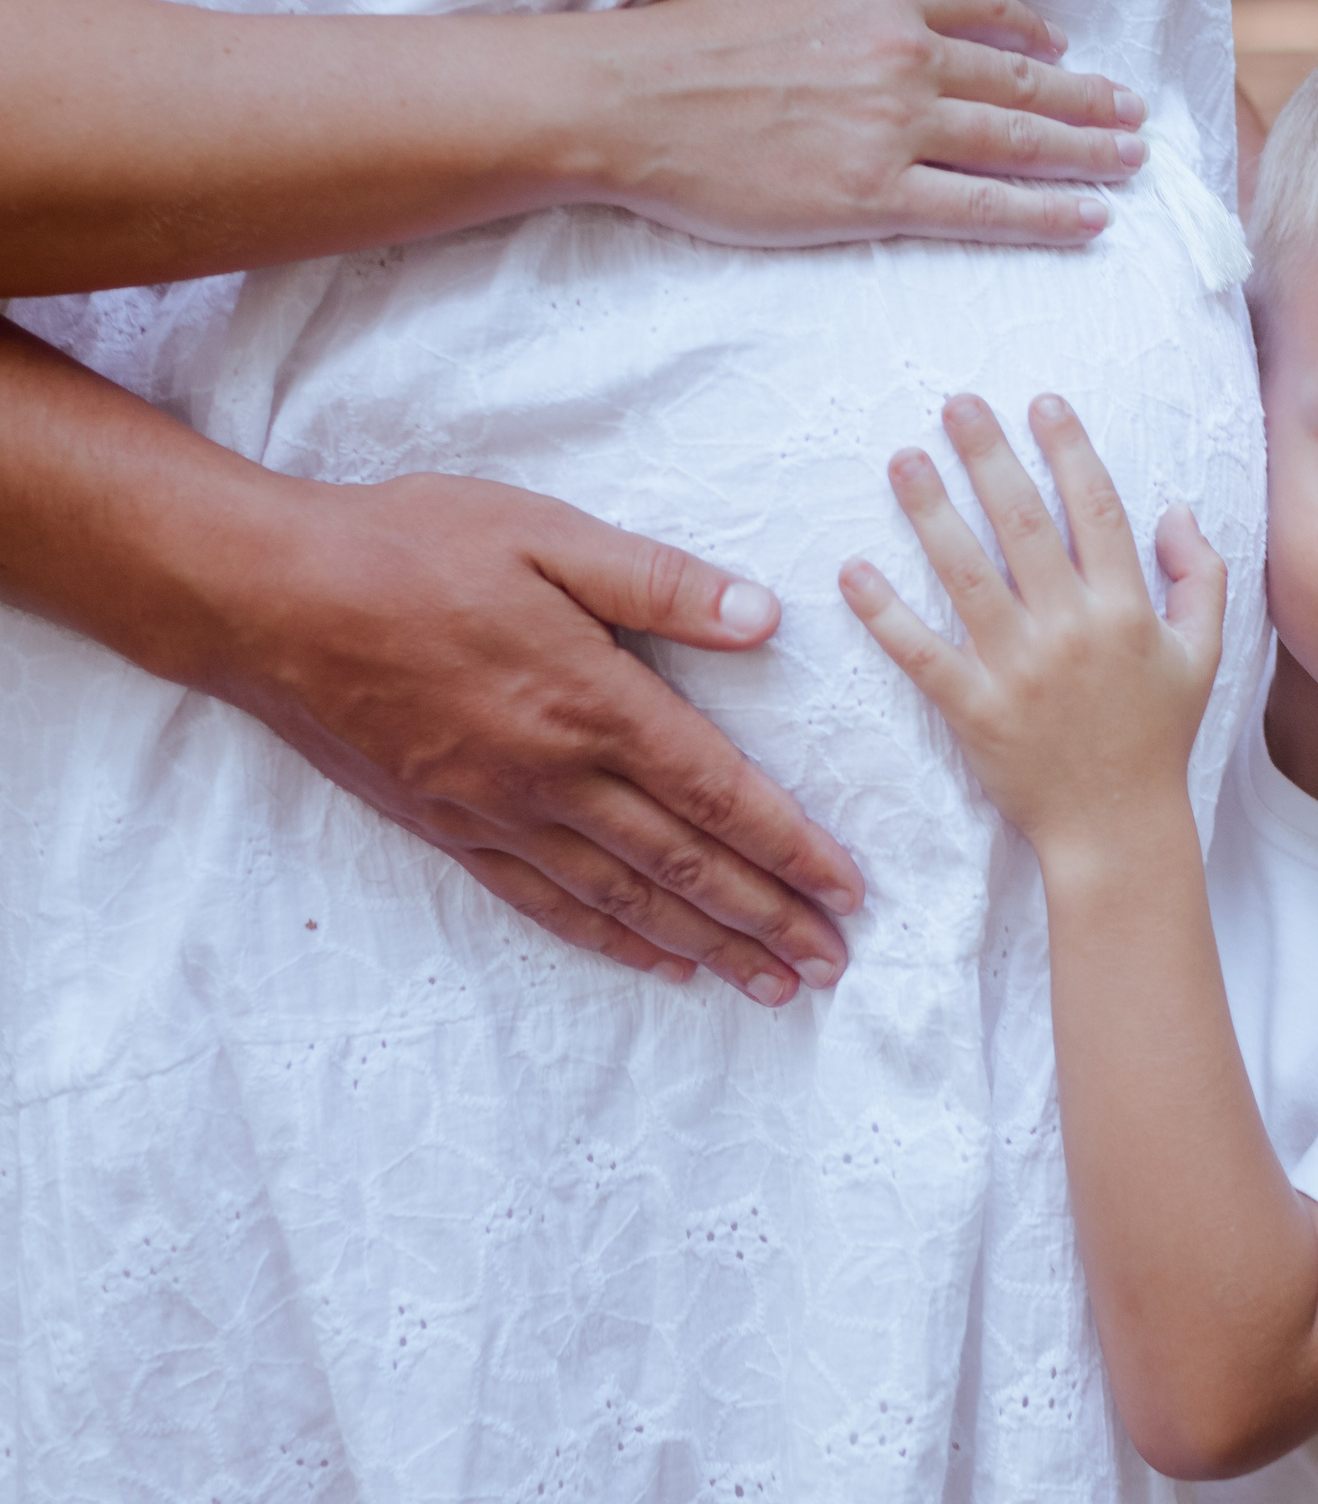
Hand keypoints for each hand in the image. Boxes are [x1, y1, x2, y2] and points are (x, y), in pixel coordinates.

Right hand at [222, 472, 863, 1004]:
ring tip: (769, 986)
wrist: (265, 598)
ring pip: (624, 900)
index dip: (791, 845)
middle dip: (768, 917)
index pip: (718, 791)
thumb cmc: (410, 548)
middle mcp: (551, 775)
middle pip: (684, 863)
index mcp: (590, 700)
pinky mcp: (448, 830)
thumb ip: (660, 583)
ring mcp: (496, 813)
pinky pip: (546, 903)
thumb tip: (765, 616)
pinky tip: (659, 964)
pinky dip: (612, 941)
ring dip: (706, 945)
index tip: (849, 889)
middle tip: (832, 966)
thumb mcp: (546, 534)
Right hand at [590, 0, 1151, 249]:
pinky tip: (1088, 219)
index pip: (983, 7)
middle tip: (1134, 116)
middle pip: (1020, 80)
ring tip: (1130, 162)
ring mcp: (894, 128)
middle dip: (1087, 100)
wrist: (630, 101)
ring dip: (1085, 153)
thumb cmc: (690, 41)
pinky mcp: (874, 194)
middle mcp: (903, 55)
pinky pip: (982, 206)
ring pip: (1016, 141)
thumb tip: (890, 5)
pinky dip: (1045, 213)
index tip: (1063, 50)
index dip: (1032, 33)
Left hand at [838, 393, 1224, 849]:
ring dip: (931, 511)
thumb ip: (1200, 578)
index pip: (1096, 509)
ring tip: (903, 459)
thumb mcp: (1202, 655)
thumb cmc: (1157, 737)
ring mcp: (1019, 670)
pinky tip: (854, 570)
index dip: (1069, 449)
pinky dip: (885, 613)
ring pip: (967, 574)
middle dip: (989, 455)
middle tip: (956, 404)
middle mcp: (1072, 630)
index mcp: (1127, 610)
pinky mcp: (974, 710)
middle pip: (1023, 524)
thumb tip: (1176, 510)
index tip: (1042, 402)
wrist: (1117, 827)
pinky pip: (922, 653)